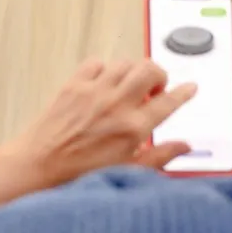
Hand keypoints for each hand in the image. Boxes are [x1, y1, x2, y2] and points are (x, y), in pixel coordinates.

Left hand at [0, 59, 196, 187]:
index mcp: (133, 127)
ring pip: (126, 63)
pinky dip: (104, 68)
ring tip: (130, 86)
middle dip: (159, 75)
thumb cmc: (78, 170)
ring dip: (133, 71)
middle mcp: (116, 104)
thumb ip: (159, 155)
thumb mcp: (127, 169)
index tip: (189, 88)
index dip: (184, 92)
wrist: (41, 163)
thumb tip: (184, 146)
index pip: (169, 101)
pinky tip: (104, 82)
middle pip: (150, 70)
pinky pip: (96, 62)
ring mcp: (94, 91)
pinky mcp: (74, 84)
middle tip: (156, 88)